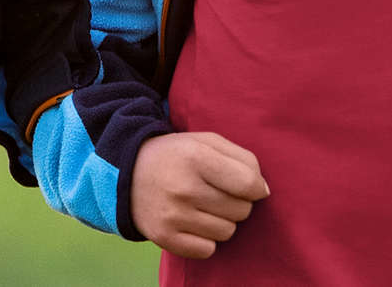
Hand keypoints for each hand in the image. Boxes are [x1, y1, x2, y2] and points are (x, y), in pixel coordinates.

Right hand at [131, 131, 269, 257]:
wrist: (127, 172)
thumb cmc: (178, 155)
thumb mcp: (208, 141)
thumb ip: (243, 159)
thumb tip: (263, 192)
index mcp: (197, 157)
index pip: (248, 184)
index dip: (256, 187)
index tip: (248, 185)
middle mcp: (184, 188)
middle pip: (241, 210)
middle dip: (237, 202)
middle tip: (218, 192)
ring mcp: (173, 215)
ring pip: (227, 232)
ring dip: (223, 220)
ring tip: (205, 206)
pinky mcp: (164, 237)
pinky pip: (207, 250)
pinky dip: (206, 239)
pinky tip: (195, 222)